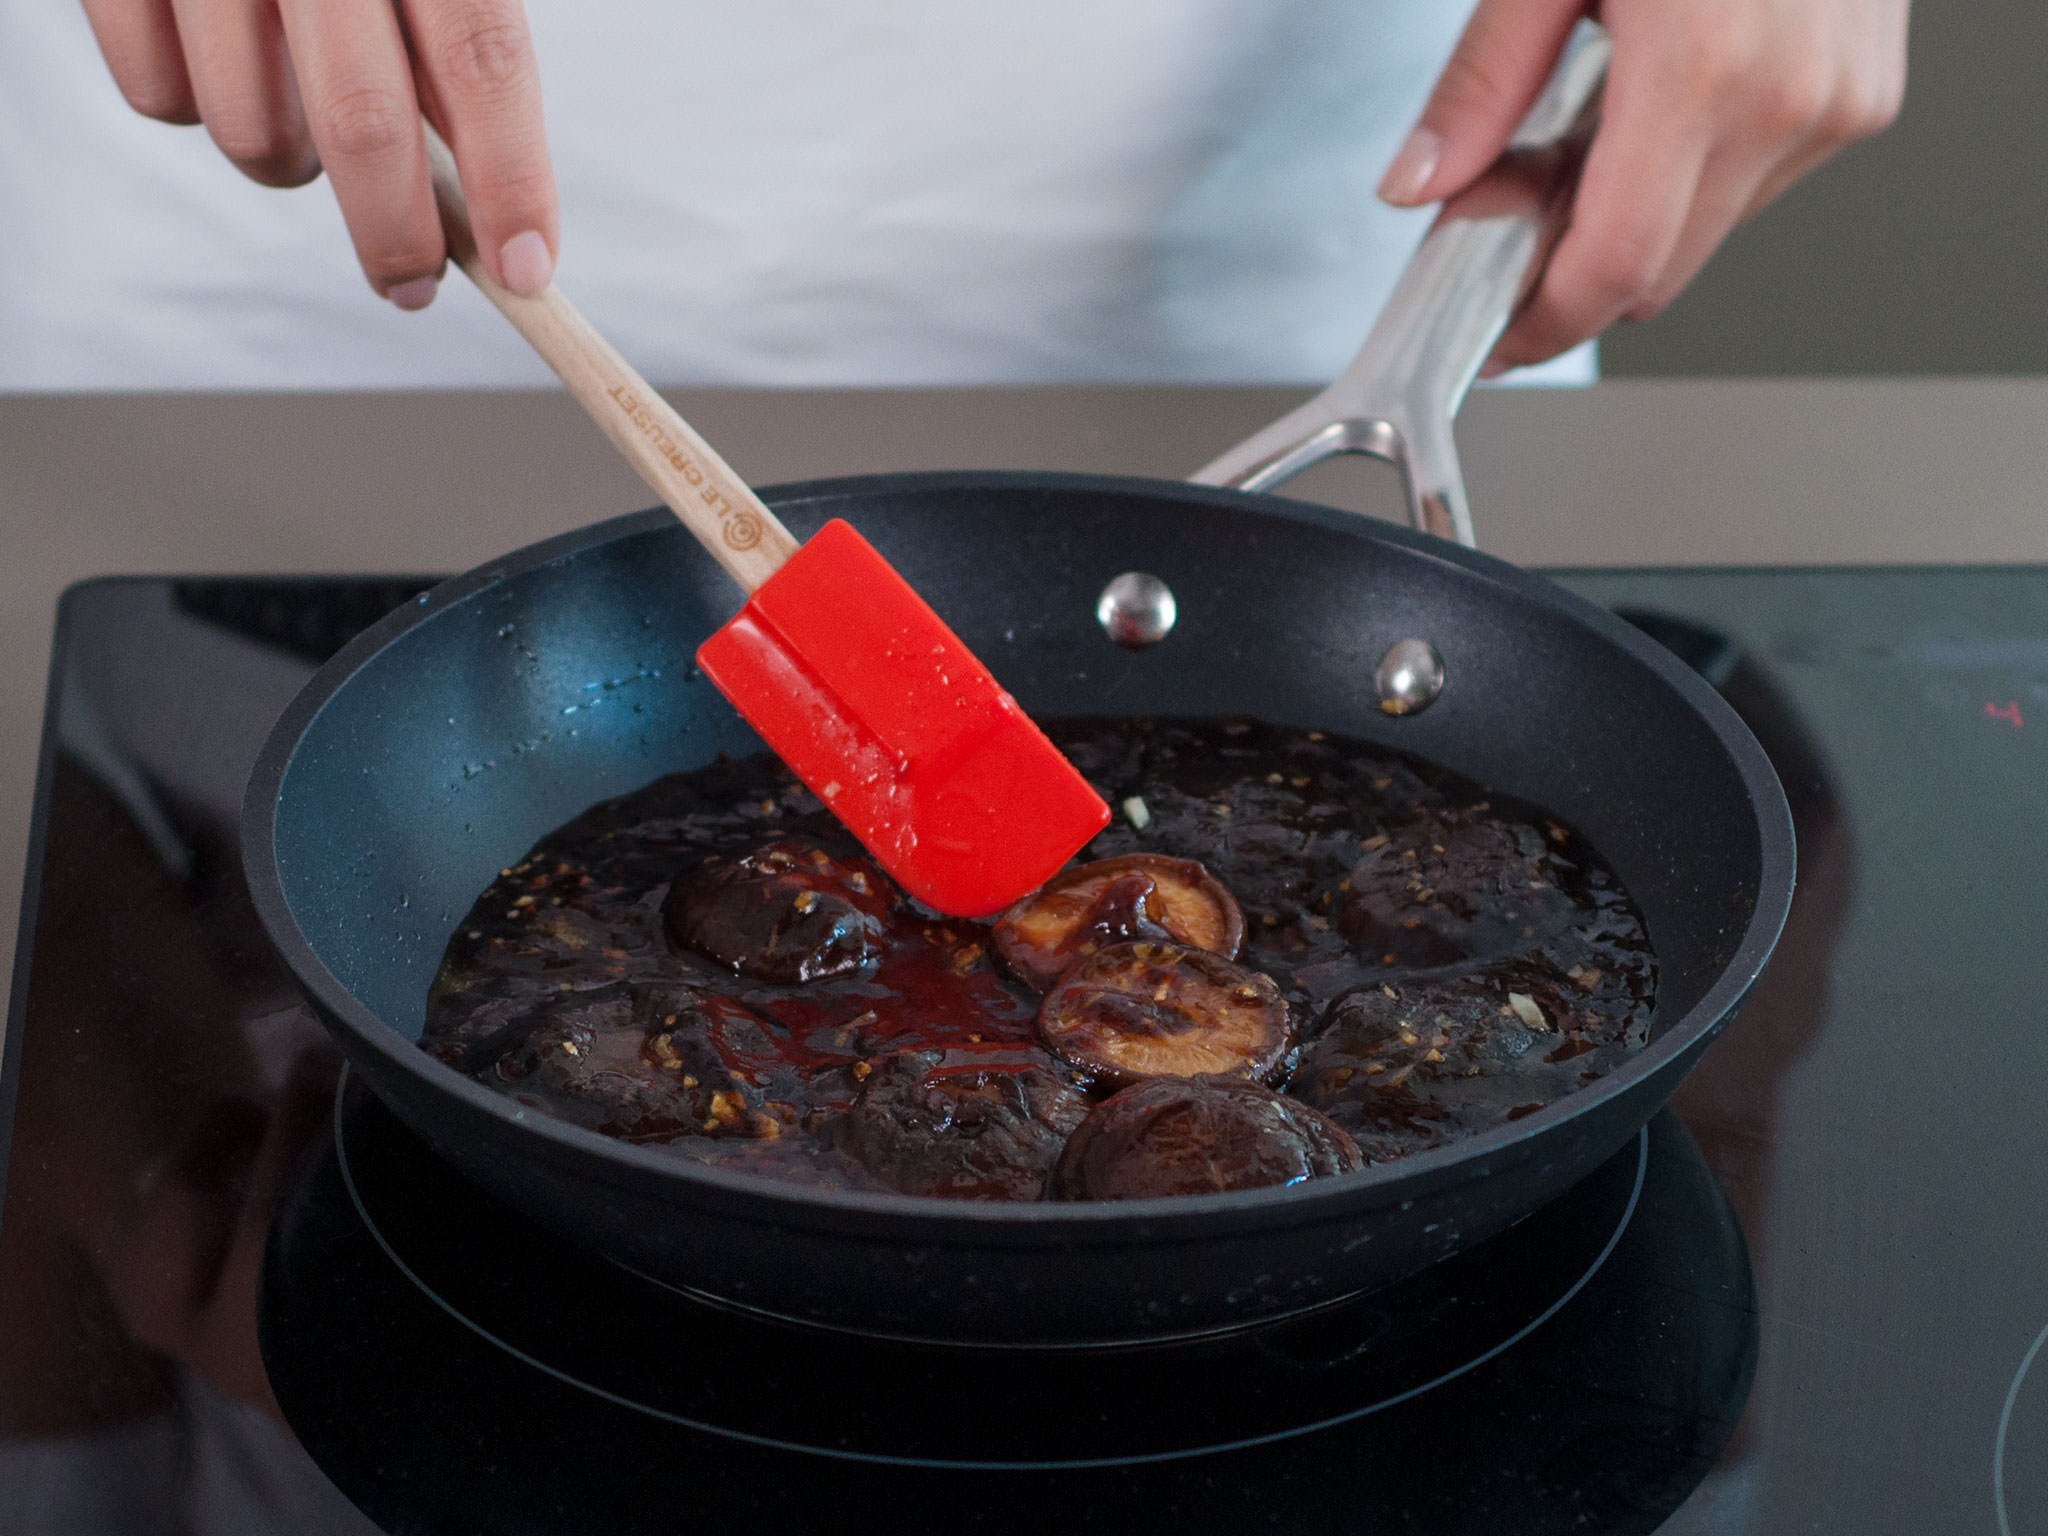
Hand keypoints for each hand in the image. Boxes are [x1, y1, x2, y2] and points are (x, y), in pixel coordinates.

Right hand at [80, 0, 557, 308]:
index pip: (483, 60)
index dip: (512, 179)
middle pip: (367, 120)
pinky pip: (160, 97)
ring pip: (252, 131)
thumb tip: (484, 193)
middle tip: (413, 284)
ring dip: (289, 162)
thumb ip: (450, 42)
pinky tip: (218, 58)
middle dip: (397, 233)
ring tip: (298, 106)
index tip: (526, 271)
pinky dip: (198, 107)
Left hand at [1379, 0, 1908, 369]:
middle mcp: (1791, 99)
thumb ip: (1480, 86)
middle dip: (1570, 263)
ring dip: (1634, 213)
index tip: (1493, 336)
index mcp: (1705, 69)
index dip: (1541, 324)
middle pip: (1657, 271)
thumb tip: (1418, 185)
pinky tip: (1658, 100)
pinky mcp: (1864, 93)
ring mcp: (1841, 100)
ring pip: (1705, 233)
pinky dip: (1690, 170)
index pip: (1612, 270)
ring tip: (1592, 120)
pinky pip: (1756, 182)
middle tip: (1511, 200)